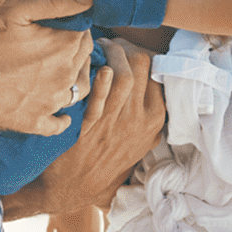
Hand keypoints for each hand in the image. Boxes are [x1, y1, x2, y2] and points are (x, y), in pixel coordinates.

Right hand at [0, 0, 94, 134]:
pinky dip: (62, 115)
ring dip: (73, 77)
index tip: (59, 22)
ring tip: (57, 66)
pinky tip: (55, 106)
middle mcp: (63, 79)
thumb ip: (53, 1)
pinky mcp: (33, 122)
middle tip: (55, 40)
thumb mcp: (12, 10)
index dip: (75, 24)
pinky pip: (59, 123)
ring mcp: (50, 104)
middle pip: (83, 59)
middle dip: (75, 48)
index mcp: (63, 48)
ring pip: (78, 89)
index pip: (86, 33)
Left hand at [9, 39, 164, 216]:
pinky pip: (100, 94)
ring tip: (100, 47)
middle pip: (143, 64)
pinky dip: (100, 78)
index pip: (158, 72)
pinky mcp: (91, 124)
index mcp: (154, 120)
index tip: (127, 50)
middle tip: (111, 44)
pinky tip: (96, 65)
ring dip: (112, 53)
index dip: (141, 54)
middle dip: (126, 47)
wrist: (73, 186)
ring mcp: (115, 122)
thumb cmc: (105, 161)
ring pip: (124, 73)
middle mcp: (138, 119)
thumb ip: (149, 117)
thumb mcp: (140, 142)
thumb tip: (154, 86)